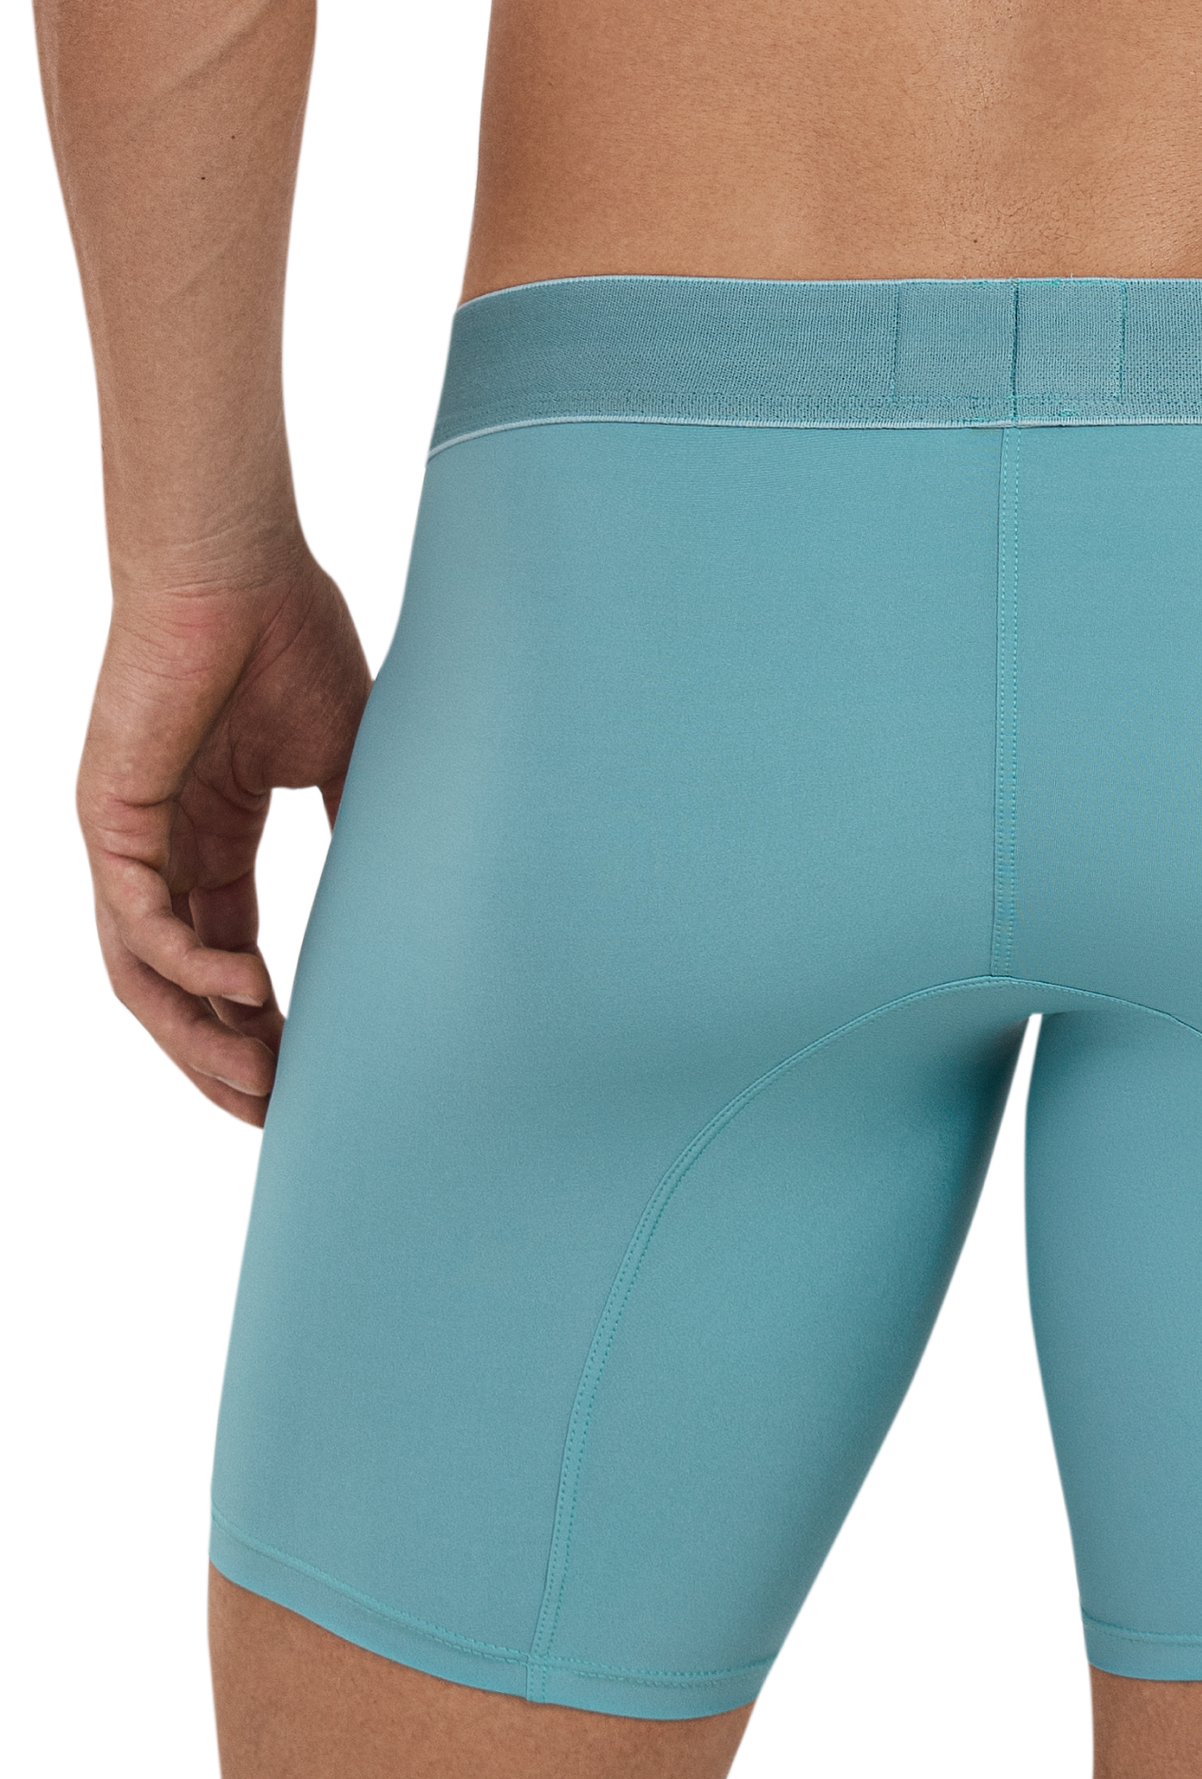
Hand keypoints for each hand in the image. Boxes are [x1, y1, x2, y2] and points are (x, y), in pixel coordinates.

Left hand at [72, 547, 372, 1128]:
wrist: (236, 557)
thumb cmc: (291, 637)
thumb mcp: (348, 762)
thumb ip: (359, 836)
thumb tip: (404, 910)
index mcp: (212, 836)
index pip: (231, 955)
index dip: (268, 1021)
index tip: (314, 1074)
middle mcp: (161, 849)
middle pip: (180, 986)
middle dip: (226, 1056)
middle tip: (280, 1110)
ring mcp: (128, 837)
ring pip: (145, 974)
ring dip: (197, 1038)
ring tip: (260, 1082)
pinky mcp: (108, 815)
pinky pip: (138, 919)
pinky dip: (190, 965)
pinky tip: (250, 990)